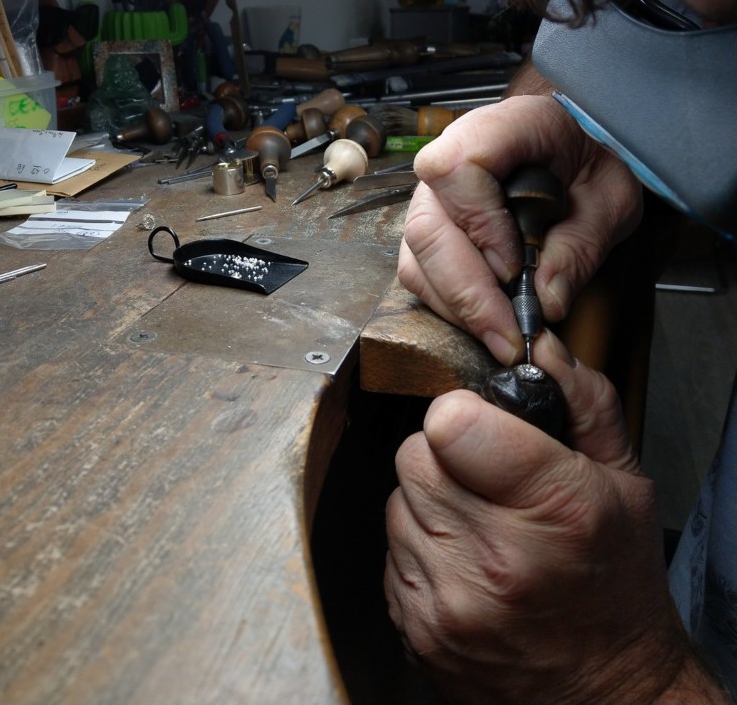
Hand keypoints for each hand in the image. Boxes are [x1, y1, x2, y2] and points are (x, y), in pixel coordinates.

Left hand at [384, 331, 725, 704]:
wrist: (607, 696)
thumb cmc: (617, 586)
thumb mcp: (624, 482)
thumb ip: (581, 400)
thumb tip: (538, 346)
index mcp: (554, 510)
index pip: (450, 422)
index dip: (463, 413)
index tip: (481, 425)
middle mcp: (494, 559)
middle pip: (415, 454)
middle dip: (445, 453)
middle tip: (485, 478)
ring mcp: (448, 601)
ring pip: (398, 499)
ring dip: (430, 500)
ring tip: (479, 523)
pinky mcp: (415, 628)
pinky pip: (391, 550)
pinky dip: (419, 545)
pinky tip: (463, 560)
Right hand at [398, 88, 642, 363]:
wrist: (577, 145)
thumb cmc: (593, 158)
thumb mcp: (613, 198)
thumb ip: (582, 244)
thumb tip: (547, 300)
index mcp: (506, 126)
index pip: (460, 166)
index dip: (480, 223)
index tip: (514, 268)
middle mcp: (454, 156)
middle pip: (428, 225)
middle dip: (467, 291)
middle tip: (510, 337)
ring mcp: (436, 194)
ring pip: (417, 257)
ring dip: (459, 307)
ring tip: (505, 340)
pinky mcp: (434, 227)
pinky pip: (422, 272)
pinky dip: (453, 306)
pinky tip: (490, 324)